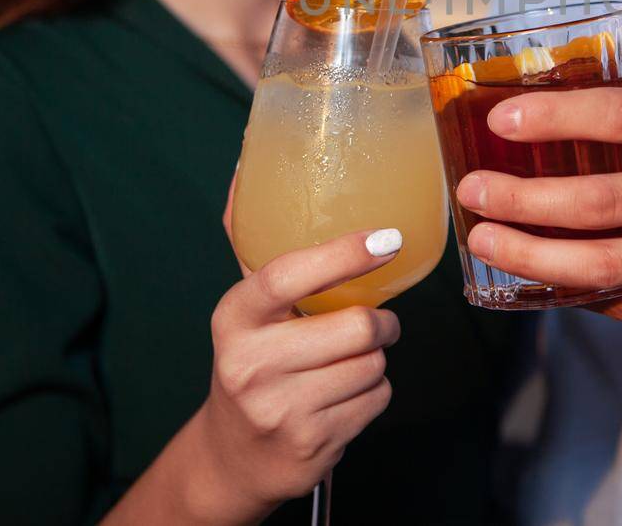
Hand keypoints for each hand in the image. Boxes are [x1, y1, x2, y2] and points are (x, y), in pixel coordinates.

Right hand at [190, 229, 400, 521]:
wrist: (234, 458)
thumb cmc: (252, 362)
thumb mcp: (245, 308)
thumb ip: (250, 241)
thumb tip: (246, 164)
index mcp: (234, 318)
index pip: (288, 275)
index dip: (343, 254)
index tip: (388, 238)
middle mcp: (250, 365)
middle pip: (355, 326)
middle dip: (381, 322)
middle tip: (376, 321)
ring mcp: (279, 410)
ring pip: (372, 364)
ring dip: (376, 359)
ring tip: (351, 361)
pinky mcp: (310, 447)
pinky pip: (376, 400)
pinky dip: (374, 393)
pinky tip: (345, 396)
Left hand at [453, 87, 621, 329]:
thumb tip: (560, 117)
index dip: (555, 117)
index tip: (500, 119)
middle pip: (599, 200)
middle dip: (522, 200)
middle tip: (472, 194)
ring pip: (604, 263)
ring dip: (533, 256)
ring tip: (487, 244)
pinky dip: (578, 292)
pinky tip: (542, 280)